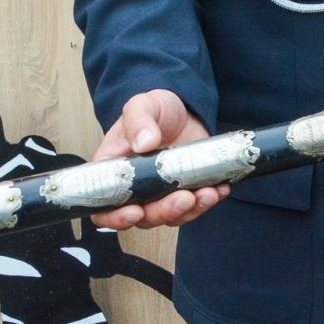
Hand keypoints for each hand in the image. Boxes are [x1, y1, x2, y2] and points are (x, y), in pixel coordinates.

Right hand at [89, 89, 227, 229]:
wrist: (184, 110)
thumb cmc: (155, 109)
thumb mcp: (143, 105)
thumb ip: (138, 121)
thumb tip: (144, 143)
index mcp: (115, 172)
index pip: (105, 206)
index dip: (116, 217)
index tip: (135, 212)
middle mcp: (135, 189)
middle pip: (143, 217)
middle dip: (164, 212)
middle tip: (183, 199)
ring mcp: (160, 193)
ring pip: (170, 216)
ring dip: (189, 211)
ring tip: (207, 194)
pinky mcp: (183, 191)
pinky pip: (192, 207)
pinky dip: (205, 203)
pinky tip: (218, 191)